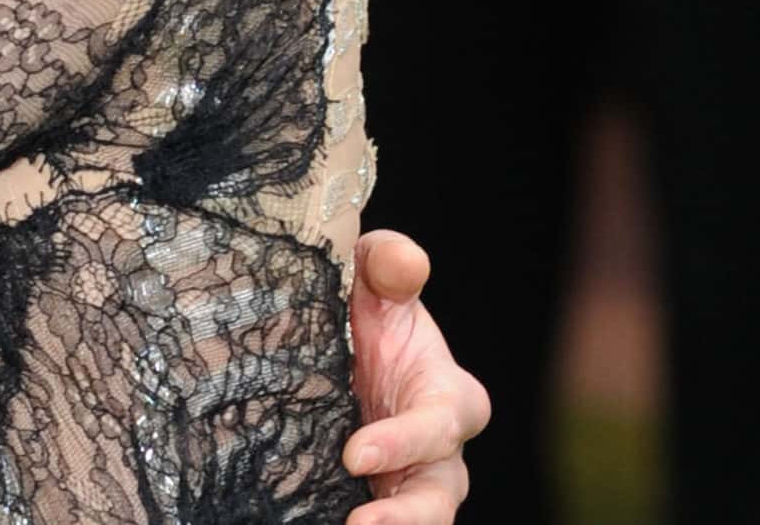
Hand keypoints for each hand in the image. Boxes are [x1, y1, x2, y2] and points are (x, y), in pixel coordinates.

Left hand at [342, 230, 489, 523]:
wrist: (341, 336)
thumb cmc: (371, 304)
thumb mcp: (376, 274)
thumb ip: (390, 263)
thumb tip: (404, 262)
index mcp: (450, 397)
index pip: (440, 425)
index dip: (404, 442)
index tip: (354, 454)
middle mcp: (437, 451)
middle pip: (438, 495)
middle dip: (407, 516)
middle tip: (361, 523)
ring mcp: (406, 480)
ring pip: (417, 518)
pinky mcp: (374, 495)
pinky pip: (376, 517)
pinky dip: (359, 522)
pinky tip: (309, 522)